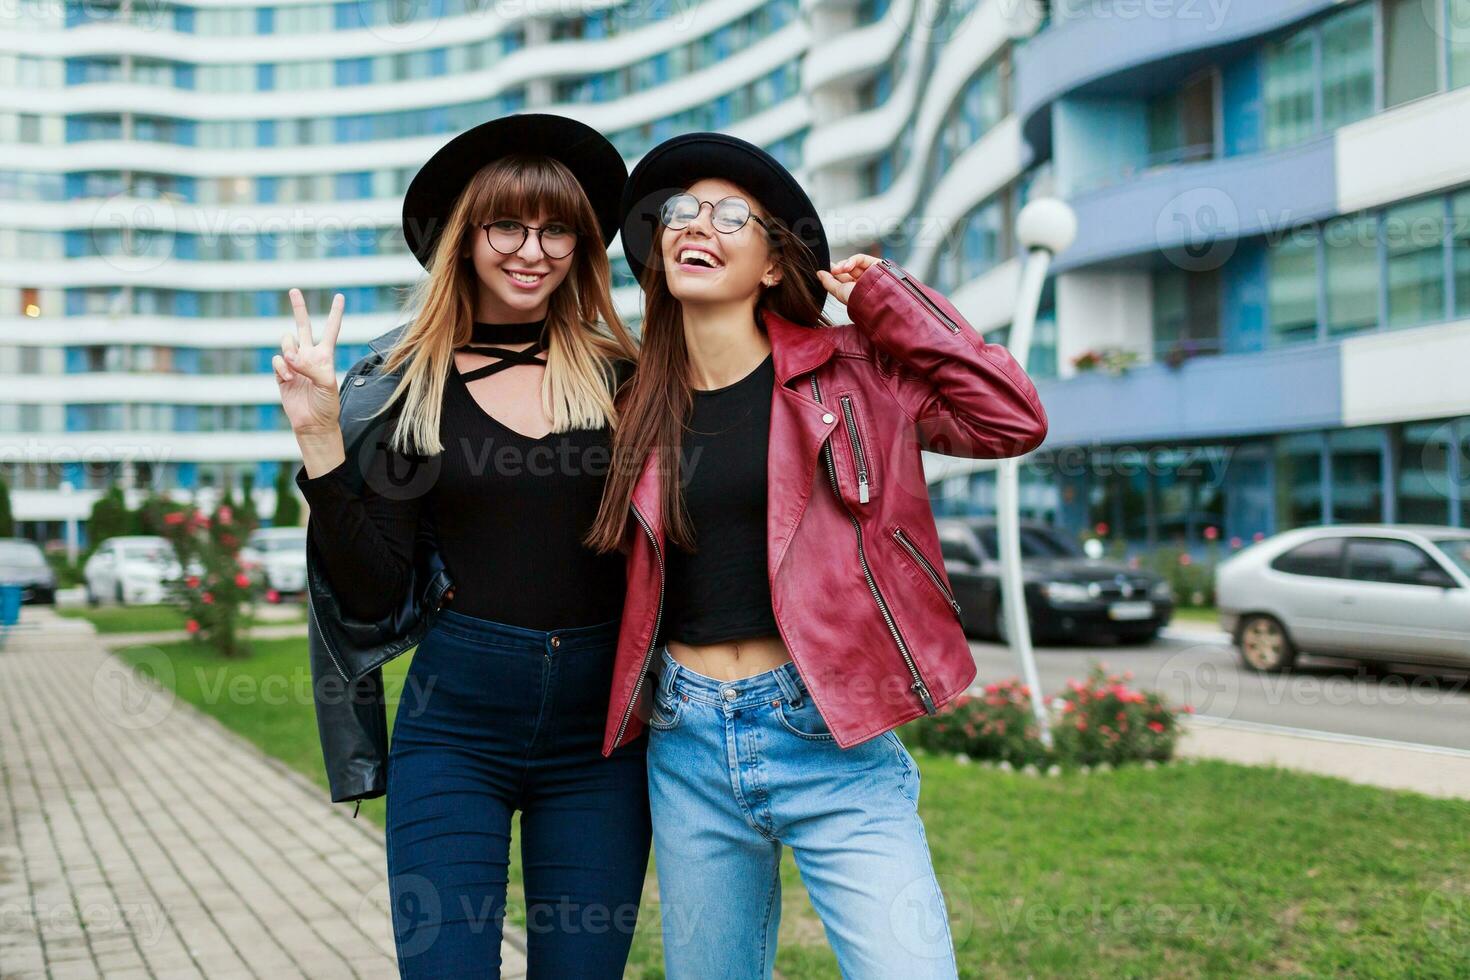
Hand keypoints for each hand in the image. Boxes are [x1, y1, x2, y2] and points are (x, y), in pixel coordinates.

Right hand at [274, 289, 343, 435]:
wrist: (312, 423)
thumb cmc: (326, 404)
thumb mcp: (327, 383)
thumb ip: (311, 366)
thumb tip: (290, 356)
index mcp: (325, 355)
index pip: (331, 329)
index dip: (335, 313)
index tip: (340, 296)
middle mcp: (309, 355)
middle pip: (302, 326)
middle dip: (298, 308)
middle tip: (294, 290)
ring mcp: (294, 363)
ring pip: (286, 341)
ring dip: (289, 350)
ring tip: (296, 367)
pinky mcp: (281, 373)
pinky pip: (278, 360)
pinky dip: (283, 368)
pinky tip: (290, 379)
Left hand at [816, 253, 882, 306]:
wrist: (874, 300)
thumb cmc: (858, 300)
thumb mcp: (839, 292)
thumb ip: (828, 282)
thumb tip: (819, 273)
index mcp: (856, 290)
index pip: (843, 277)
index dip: (835, 272)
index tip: (824, 270)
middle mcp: (864, 281)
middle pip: (848, 268)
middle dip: (838, 268)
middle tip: (833, 271)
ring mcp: (871, 272)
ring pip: (853, 263)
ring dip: (843, 265)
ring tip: (837, 270)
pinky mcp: (876, 264)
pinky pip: (861, 258)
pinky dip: (851, 261)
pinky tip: (846, 267)